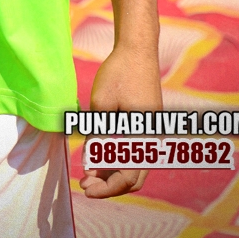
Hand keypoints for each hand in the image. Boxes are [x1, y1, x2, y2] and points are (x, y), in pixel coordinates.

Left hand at [80, 42, 161, 199]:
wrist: (137, 49)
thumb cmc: (119, 73)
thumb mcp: (101, 106)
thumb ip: (96, 137)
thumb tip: (88, 164)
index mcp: (144, 138)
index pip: (128, 178)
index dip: (106, 188)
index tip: (85, 188)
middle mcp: (153, 140)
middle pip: (134, 178)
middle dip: (109, 186)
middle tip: (84, 185)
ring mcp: (152, 133)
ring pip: (135, 166)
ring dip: (113, 174)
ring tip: (87, 174)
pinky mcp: (147, 126)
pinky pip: (134, 152)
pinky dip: (118, 159)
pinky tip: (98, 156)